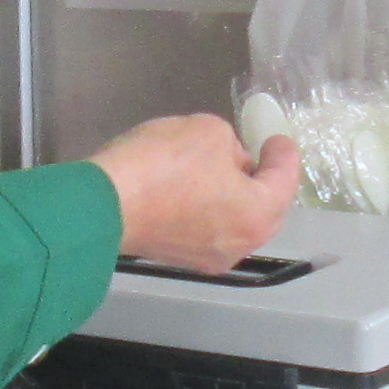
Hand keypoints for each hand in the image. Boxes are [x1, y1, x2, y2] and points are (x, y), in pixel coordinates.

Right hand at [91, 115, 301, 272]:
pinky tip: (198, 190)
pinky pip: (208, 231)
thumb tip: (227, 161)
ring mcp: (208, 258)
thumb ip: (230, 145)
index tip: (277, 140)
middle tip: (257, 157)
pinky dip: (211, 211)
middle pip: (264, 210)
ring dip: (235, 199)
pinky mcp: (178, 257)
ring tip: (226, 171)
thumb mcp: (208, 131)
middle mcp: (239, 245)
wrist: (104, 204)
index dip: (284, 155)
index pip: (284, 181)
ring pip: (235, 224)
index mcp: (257, 214)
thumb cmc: (164, 164)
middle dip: (264, 182)